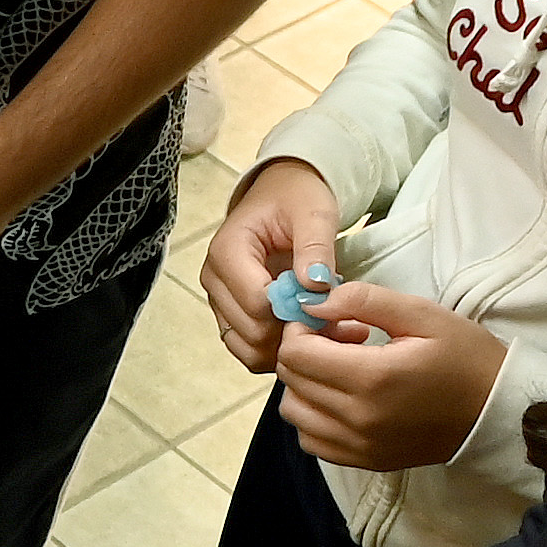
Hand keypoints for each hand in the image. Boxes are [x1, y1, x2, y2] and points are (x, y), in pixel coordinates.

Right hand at [200, 157, 339, 371]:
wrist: (282, 195)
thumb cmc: (296, 198)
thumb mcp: (314, 213)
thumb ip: (315, 248)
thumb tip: (314, 286)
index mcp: (227, 251)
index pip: (256, 302)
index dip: (294, 311)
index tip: (326, 303)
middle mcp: (215, 280)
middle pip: (250, 332)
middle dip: (293, 333)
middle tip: (331, 321)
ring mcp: (220, 301)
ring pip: (249, 349)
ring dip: (287, 348)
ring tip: (320, 328)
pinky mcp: (231, 316)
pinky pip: (251, 350)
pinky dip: (279, 351)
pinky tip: (305, 332)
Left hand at [275, 283, 505, 473]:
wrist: (497, 413)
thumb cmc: (465, 357)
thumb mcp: (421, 314)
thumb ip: (363, 300)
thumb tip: (313, 301)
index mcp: (372, 378)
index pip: (296, 353)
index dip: (301, 328)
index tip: (327, 319)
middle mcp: (357, 418)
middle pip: (291, 380)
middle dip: (305, 350)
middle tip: (340, 337)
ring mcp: (358, 446)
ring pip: (294, 412)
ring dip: (305, 384)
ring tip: (342, 368)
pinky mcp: (363, 461)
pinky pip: (311, 441)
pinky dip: (314, 417)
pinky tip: (342, 398)